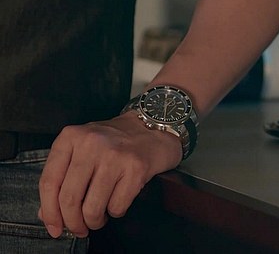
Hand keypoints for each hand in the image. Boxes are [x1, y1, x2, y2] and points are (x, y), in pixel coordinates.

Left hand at [38, 112, 181, 237]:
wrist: (153, 127)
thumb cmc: (114, 141)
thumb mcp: (83, 149)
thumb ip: (63, 176)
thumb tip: (48, 213)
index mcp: (71, 137)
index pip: (49, 182)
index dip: (49, 211)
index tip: (54, 227)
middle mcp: (91, 144)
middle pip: (69, 198)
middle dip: (73, 222)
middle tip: (79, 229)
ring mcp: (115, 156)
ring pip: (92, 207)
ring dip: (94, 221)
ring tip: (98, 218)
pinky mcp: (136, 168)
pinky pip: (117, 206)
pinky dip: (115, 212)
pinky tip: (117, 203)